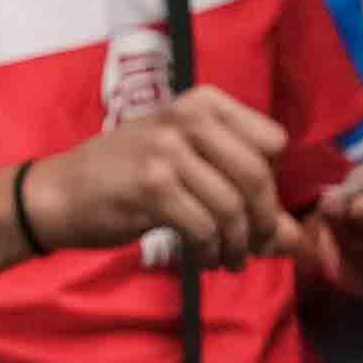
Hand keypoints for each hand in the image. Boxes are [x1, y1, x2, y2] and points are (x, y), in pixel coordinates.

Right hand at [24, 84, 298, 268]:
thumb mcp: (187, 170)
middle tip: (252, 247)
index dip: (273, 180)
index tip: (256, 207)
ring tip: (228, 259)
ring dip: (237, 245)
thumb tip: (301, 242)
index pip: (272, 140)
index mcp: (201, 103)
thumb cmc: (128, 176)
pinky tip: (204, 259)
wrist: (61, 193)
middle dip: (262, 222)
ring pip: (233, 207)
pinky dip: (211, 252)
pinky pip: (205, 228)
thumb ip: (244, 197)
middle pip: (258, 175)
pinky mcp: (152, 186)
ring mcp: (167, 150)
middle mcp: (186, 117)